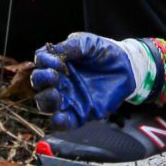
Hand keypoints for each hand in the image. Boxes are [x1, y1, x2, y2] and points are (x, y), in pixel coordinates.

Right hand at [30, 33, 159, 125]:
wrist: (127, 67)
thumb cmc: (104, 53)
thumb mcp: (86, 42)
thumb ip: (69, 47)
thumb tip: (52, 52)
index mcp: (57, 63)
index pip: (40, 63)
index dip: (43, 62)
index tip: (57, 62)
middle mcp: (59, 81)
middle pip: (38, 84)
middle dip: (41, 80)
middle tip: (54, 76)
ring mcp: (68, 98)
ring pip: (45, 104)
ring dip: (46, 100)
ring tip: (56, 94)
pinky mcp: (80, 113)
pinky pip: (63, 122)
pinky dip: (58, 122)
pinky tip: (59, 117)